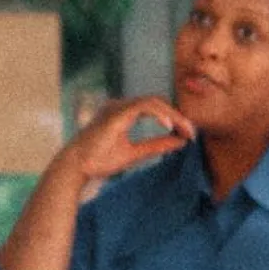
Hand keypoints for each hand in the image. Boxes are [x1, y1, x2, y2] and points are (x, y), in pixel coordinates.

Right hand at [63, 95, 195, 186]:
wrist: (76, 168)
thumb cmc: (97, 162)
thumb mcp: (134, 154)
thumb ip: (156, 146)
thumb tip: (180, 142)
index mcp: (122, 114)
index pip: (153, 109)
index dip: (173, 119)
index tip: (188, 134)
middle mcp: (119, 106)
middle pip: (156, 103)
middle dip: (177, 116)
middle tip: (192, 132)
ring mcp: (117, 106)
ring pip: (153, 102)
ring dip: (172, 115)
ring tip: (185, 129)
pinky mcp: (117, 112)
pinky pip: (144, 106)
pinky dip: (159, 114)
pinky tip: (170, 126)